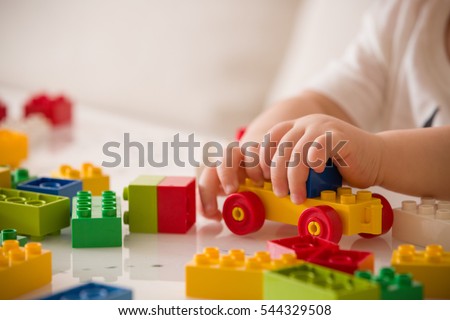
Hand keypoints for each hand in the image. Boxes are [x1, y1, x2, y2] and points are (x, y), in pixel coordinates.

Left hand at [260, 114, 383, 203]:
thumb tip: (272, 185)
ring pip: (297, 151)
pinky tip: (318, 172)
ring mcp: (323, 127)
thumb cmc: (343, 166)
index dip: (262, 158)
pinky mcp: (339, 136)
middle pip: (281, 147)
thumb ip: (294, 166)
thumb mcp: (311, 165)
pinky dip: (314, 162)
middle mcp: (307, 124)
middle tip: (280, 193)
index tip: (262, 179)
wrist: (377, 159)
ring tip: (297, 196)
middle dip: (277, 174)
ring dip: (294, 178)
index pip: (270, 137)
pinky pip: (319, 147)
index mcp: (298, 128)